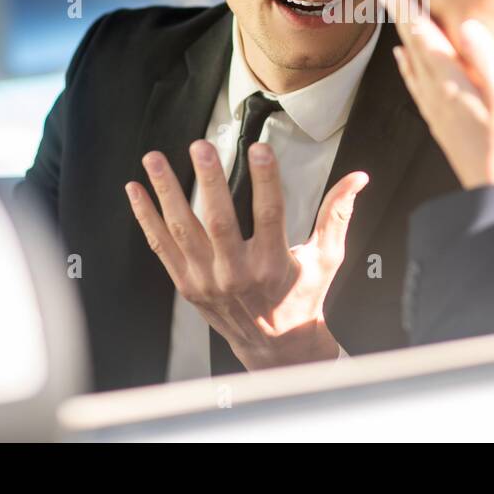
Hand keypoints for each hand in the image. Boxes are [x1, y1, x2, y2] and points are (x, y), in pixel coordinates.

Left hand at [125, 141, 367, 370]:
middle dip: (209, 181)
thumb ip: (337, 215)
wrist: (275, 346)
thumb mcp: (326, 258)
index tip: (261, 149)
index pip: (270, 215)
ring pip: (183, 230)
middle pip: (219, 222)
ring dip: (167, 192)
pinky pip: (162, 247)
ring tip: (155, 159)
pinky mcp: (187, 285)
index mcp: (273, 266)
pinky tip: (136, 190)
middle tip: (200, 147)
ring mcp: (207, 281)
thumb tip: (358, 178)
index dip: (266, 180)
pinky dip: (146, 217)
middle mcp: (237, 275)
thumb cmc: (302, 297)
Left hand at [381, 0, 493, 191]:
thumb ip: (487, 61)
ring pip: (413, 65)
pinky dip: (407, 67)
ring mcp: (436, 111)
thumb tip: (467, 25)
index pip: (426, 39)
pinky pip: (416, 86)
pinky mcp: (440, 124)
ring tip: (395, 19)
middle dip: (401, 18)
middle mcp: (437, 95)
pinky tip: (403, 62)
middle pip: (414, 48)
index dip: (410, 12)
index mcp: (452, 85)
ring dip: (403, 38)